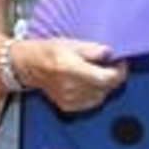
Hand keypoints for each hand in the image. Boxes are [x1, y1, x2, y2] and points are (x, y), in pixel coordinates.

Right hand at [12, 38, 126, 112]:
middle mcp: (70, 86)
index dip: (119, 71)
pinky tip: (86, 83)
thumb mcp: (71, 42)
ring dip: (103, 86)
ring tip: (95, 73)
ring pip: (101, 96)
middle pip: (106, 88)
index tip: (120, 63)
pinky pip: (91, 102)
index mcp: (71, 68)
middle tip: (109, 65)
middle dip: (112, 77)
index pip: (107, 78)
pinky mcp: (68, 106)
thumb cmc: (48, 51)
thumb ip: (93, 49)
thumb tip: (110, 53)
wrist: (28, 65)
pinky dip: (94, 93)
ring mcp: (69, 98)